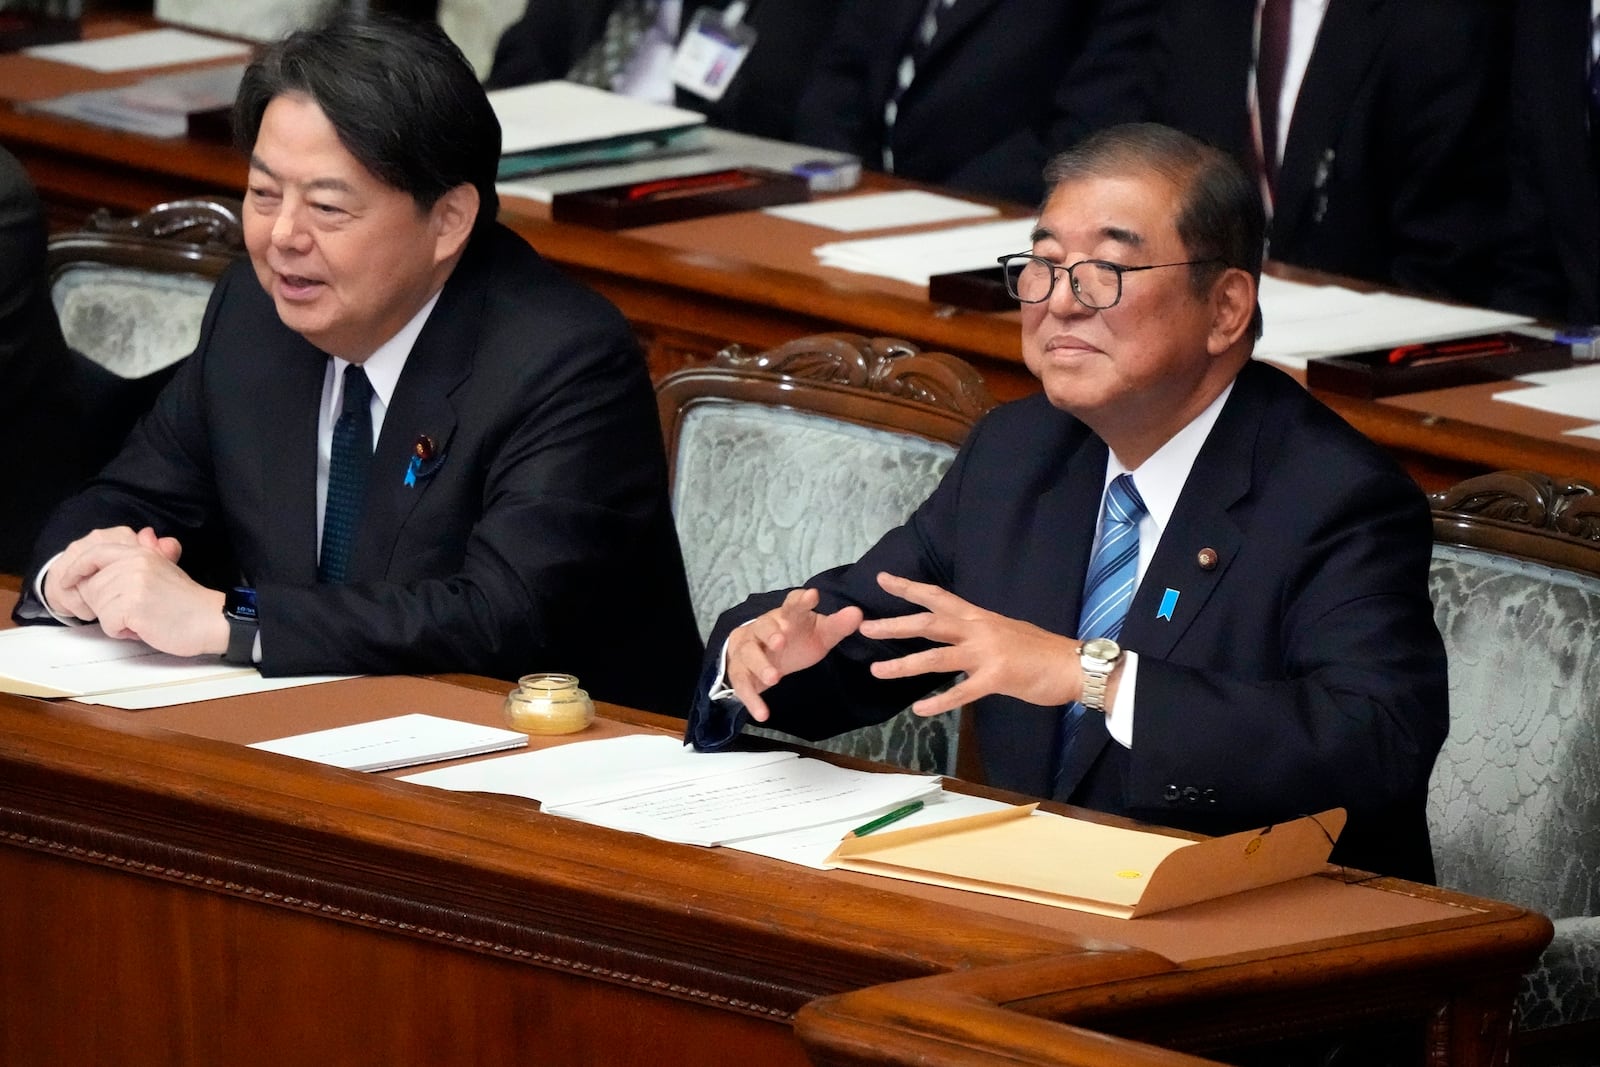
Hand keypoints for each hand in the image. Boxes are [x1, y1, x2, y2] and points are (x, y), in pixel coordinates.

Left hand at [56, 530, 227, 657]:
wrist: (210, 619)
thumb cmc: (186, 601)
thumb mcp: (163, 568)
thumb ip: (140, 557)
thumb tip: (144, 534)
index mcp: (139, 553)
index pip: (93, 553)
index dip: (75, 569)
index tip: (68, 582)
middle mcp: (133, 564)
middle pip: (89, 587)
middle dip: (103, 605)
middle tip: (132, 610)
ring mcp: (132, 585)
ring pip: (97, 607)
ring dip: (114, 620)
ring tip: (141, 618)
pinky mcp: (133, 607)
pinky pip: (107, 624)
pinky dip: (121, 631)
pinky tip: (142, 627)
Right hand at [726, 588, 863, 721]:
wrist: (761, 652)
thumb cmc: (795, 639)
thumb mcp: (819, 633)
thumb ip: (837, 626)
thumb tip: (857, 614)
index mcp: (786, 616)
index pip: (792, 604)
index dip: (801, 600)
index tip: (812, 595)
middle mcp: (764, 628)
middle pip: (763, 626)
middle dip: (770, 633)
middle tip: (781, 642)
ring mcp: (749, 649)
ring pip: (749, 654)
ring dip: (760, 665)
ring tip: (775, 678)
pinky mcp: (740, 671)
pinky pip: (742, 684)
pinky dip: (752, 699)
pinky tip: (763, 714)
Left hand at [858, 572, 1087, 716]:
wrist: (1073, 664)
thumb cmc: (1040, 651)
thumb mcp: (1004, 630)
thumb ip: (978, 631)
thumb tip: (958, 633)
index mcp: (979, 616)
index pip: (938, 596)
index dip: (909, 588)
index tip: (883, 580)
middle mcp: (979, 629)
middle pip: (929, 623)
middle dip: (895, 624)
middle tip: (865, 627)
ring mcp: (986, 653)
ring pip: (937, 656)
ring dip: (904, 664)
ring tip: (877, 671)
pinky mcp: (996, 678)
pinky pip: (962, 691)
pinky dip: (939, 702)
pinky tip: (920, 711)